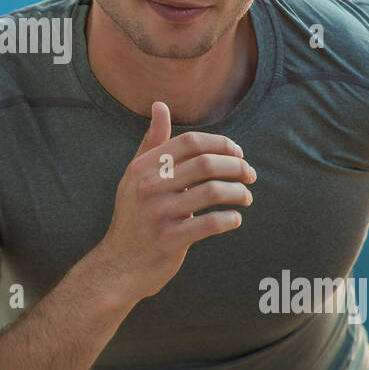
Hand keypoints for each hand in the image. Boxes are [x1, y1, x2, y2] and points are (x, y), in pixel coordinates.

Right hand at [93, 100, 256, 302]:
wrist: (118, 264)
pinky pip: (210, 224)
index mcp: (143, 167)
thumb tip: (160, 105)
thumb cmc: (133, 216)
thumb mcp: (135, 177)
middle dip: (237, 166)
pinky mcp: (170, 240)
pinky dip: (230, 219)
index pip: (191, 142)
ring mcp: (159, 213)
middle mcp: (149, 186)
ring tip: (246, 197)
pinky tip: (235, 219)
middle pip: (206, 163)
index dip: (221, 143)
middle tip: (250, 175)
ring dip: (239, 192)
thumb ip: (152, 142)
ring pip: (213, 192)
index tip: (238, 153)